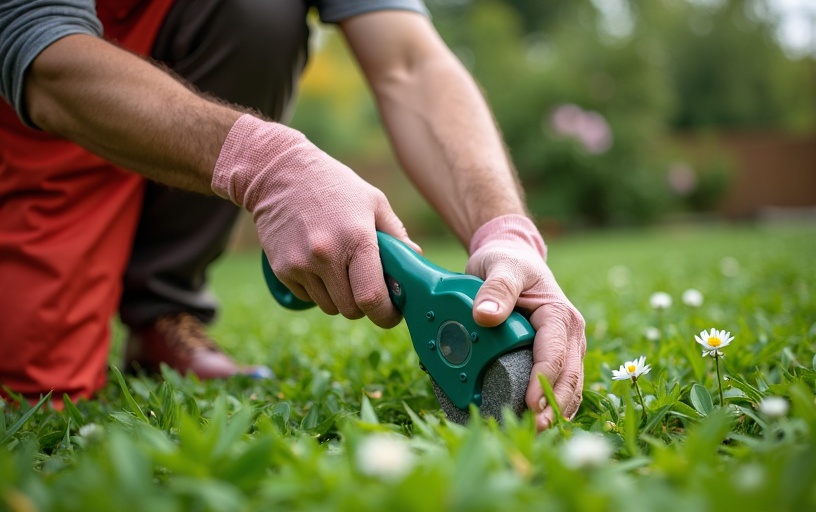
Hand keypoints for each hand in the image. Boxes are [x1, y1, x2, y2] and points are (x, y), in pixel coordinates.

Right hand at [212, 114, 419, 326]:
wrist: (279, 173)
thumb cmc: (334, 185)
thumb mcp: (373, 201)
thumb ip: (396, 235)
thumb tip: (416, 260)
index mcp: (356, 238)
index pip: (372, 297)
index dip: (386, 314)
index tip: (392, 313)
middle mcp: (326, 255)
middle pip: (351, 309)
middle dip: (364, 305)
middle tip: (367, 287)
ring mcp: (301, 264)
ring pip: (330, 307)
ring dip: (340, 298)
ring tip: (340, 270)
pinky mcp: (282, 269)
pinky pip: (307, 297)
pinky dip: (318, 290)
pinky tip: (318, 264)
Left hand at [465, 214, 585, 431]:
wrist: (513, 255)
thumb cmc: (507, 260)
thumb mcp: (499, 266)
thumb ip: (495, 288)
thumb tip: (485, 315)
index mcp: (558, 314)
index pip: (555, 355)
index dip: (544, 382)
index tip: (530, 404)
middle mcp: (569, 332)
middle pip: (569, 376)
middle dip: (553, 405)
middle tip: (534, 429)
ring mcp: (567, 344)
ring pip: (570, 384)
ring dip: (557, 409)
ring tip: (537, 431)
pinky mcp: (558, 353)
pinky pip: (564, 382)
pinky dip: (556, 403)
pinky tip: (543, 420)